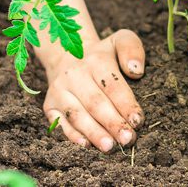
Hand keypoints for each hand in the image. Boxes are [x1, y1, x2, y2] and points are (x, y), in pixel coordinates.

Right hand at [43, 29, 144, 151]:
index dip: (126, 104)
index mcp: (96, 60)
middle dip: (113, 123)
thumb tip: (136, 71)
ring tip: (110, 147)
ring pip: (77, 115)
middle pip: (95, 103)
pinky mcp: (49, 104)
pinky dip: (72, 135)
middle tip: (128, 139)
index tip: (138, 120)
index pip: (112, 85)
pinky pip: (59, 123)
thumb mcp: (120, 40)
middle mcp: (75, 75)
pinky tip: (86, 145)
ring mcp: (60, 90)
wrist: (68, 54)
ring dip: (94, 133)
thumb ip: (132, 49)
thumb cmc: (103, 54)